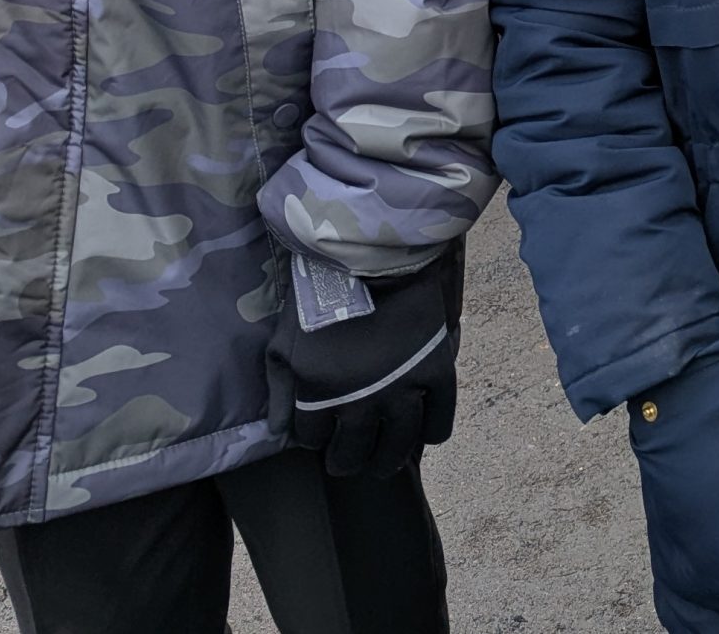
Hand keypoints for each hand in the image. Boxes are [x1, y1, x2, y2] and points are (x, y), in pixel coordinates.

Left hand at [267, 250, 463, 477]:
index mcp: (319, 393)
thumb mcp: (283, 341)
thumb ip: (279, 390)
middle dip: (347, 461)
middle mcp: (361, 401)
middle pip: (354, 452)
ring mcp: (403, 389)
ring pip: (397, 445)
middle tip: (349, 460)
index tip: (321, 434)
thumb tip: (279, 433)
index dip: (316, 439)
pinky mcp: (436, 372)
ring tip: (385, 463)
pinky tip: (424, 438)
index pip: (314, 440)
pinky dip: (432, 433)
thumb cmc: (318, 294)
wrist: (372, 254)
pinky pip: (439, 418)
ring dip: (388, 460)